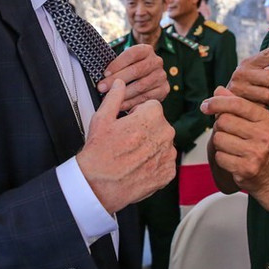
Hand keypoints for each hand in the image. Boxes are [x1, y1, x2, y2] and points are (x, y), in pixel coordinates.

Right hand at [78, 80, 176, 213]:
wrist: (99, 185)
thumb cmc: (99, 152)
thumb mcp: (102, 119)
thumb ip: (115, 97)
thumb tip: (120, 83)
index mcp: (152, 117)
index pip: (152, 107)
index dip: (138, 114)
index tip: (128, 124)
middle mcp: (166, 134)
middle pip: (159, 124)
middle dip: (146, 129)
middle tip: (127, 141)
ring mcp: (168, 155)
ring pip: (163, 142)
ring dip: (151, 146)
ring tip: (131, 155)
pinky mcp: (169, 173)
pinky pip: (164, 161)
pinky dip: (154, 163)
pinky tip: (138, 166)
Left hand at [98, 44, 167, 110]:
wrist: (148, 77)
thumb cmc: (130, 69)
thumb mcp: (124, 61)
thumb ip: (116, 65)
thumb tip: (102, 75)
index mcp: (146, 50)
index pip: (132, 54)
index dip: (117, 64)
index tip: (105, 73)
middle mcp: (156, 61)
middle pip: (136, 70)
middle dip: (116, 80)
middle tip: (102, 87)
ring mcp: (161, 76)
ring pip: (140, 86)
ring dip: (122, 94)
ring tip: (109, 99)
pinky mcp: (164, 89)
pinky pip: (146, 98)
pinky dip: (131, 103)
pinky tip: (120, 105)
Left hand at [202, 87, 268, 199]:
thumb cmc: (263, 148)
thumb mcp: (257, 123)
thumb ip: (238, 105)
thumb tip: (218, 90)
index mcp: (268, 120)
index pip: (237, 103)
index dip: (217, 102)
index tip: (205, 105)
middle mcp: (265, 135)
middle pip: (223, 121)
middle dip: (220, 127)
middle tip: (229, 134)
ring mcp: (257, 153)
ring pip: (219, 139)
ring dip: (220, 144)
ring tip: (234, 148)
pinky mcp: (246, 169)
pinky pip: (219, 157)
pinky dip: (222, 158)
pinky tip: (234, 160)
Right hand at [226, 36, 268, 106]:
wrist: (229, 103)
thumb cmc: (252, 86)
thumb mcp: (266, 75)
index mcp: (250, 63)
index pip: (268, 54)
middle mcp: (241, 73)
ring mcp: (238, 88)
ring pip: (268, 95)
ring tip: (266, 98)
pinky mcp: (238, 103)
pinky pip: (262, 107)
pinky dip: (266, 108)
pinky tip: (260, 105)